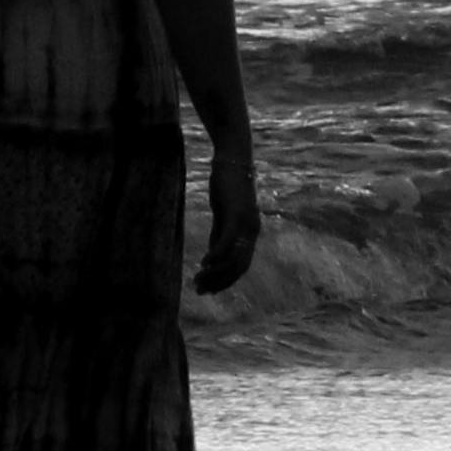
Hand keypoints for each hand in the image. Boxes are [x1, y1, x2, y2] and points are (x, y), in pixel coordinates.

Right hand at [197, 177, 265, 294]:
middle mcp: (252, 231)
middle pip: (238, 267)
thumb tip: (212, 259)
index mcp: (250, 233)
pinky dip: (216, 255)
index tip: (208, 290)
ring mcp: (246, 223)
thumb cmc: (226, 187)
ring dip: (215, 273)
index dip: (225, 281)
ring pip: (233, 258)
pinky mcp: (236, 214)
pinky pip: (227, 241)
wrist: (232, 160)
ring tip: (198, 280)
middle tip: (199, 290)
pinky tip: (203, 264)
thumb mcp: (222, 216)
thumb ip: (219, 235)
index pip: (241, 266)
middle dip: (219, 282)